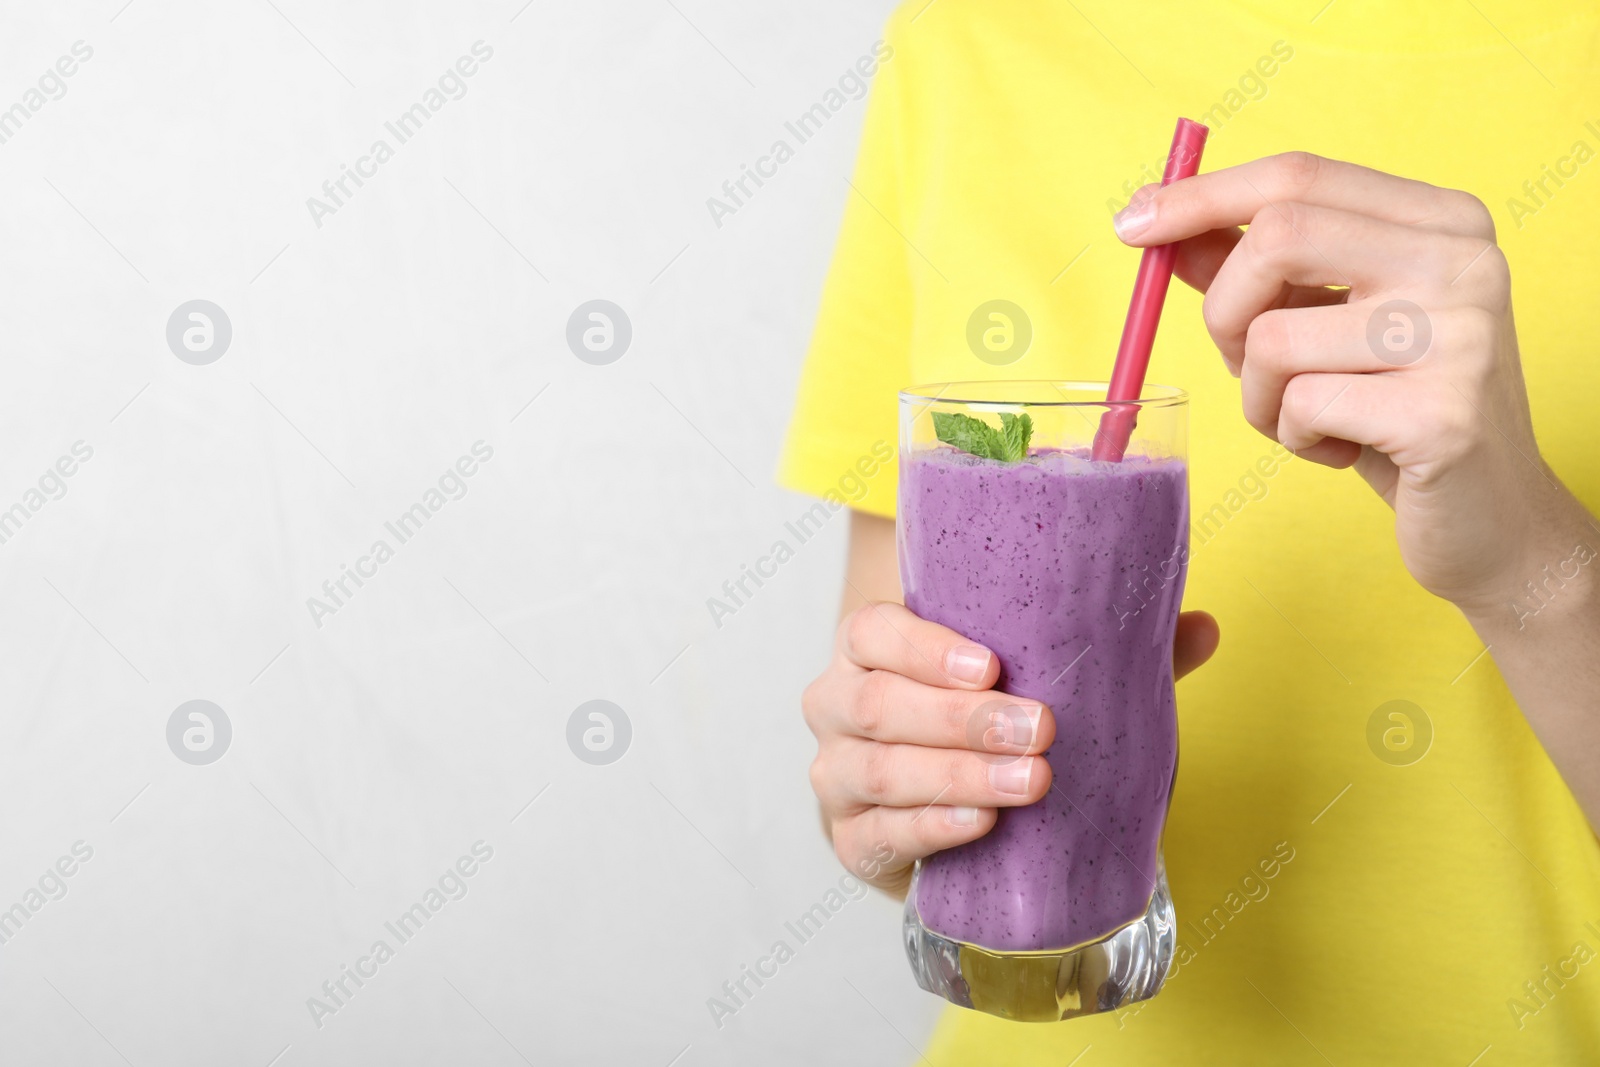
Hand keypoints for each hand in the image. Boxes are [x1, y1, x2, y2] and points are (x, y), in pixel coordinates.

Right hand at [802, 602, 1219, 895]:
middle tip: (1041, 729)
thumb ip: (1108, 651)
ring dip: (958, 776)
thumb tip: (1201, 627)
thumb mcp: (1032, 674)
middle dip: (962, 719)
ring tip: (1030, 781)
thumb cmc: (980, 716)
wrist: (931, 798)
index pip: (872, 631)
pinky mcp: (851, 839)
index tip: (993, 663)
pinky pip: (880, 835)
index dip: (924, 646)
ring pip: (879, 772)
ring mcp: (836, 776)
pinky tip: (981, 823)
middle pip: (878, 705)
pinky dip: (931, 828)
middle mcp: (837, 704)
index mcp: (868, 646)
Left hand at [1114, 152, 1574, 611]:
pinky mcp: (1445, 414)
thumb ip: (1250, 269)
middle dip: (1224, 309)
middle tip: (1240, 361)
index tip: (1130, 224)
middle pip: (1278, 236)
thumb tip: (1158, 218)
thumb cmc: (1392, 412)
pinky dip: (1296, 438)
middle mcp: (1464, 260)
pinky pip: (1302, 406)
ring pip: (1275, 337)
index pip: (1298, 175)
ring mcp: (1462, 334)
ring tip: (1312, 420)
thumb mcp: (1321, 325)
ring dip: (1260, 397)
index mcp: (1440, 220)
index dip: (1201, 197)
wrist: (1492, 521)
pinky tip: (1344, 450)